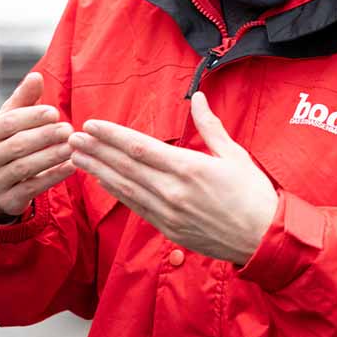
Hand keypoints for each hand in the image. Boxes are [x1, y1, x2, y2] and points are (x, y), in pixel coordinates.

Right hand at [0, 72, 74, 220]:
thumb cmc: (7, 141)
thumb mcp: (10, 119)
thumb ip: (24, 98)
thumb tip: (37, 76)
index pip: (9, 122)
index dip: (33, 116)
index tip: (55, 112)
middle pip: (18, 144)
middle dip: (46, 136)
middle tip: (69, 130)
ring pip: (26, 167)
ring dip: (52, 155)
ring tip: (73, 146)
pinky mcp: (6, 200)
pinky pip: (33, 187)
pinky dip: (54, 176)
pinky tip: (72, 166)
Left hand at [68, 91, 278, 264]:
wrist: (263, 239)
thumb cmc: (254, 194)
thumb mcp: (235, 154)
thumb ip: (211, 126)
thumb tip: (199, 97)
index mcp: (190, 168)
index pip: (140, 147)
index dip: (112, 135)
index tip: (92, 124)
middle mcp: (173, 191)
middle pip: (125, 166)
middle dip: (96, 150)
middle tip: (72, 136)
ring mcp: (168, 213)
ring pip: (125, 188)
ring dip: (97, 170)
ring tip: (76, 156)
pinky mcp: (169, 229)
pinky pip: (136, 207)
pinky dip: (116, 192)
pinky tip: (102, 181)